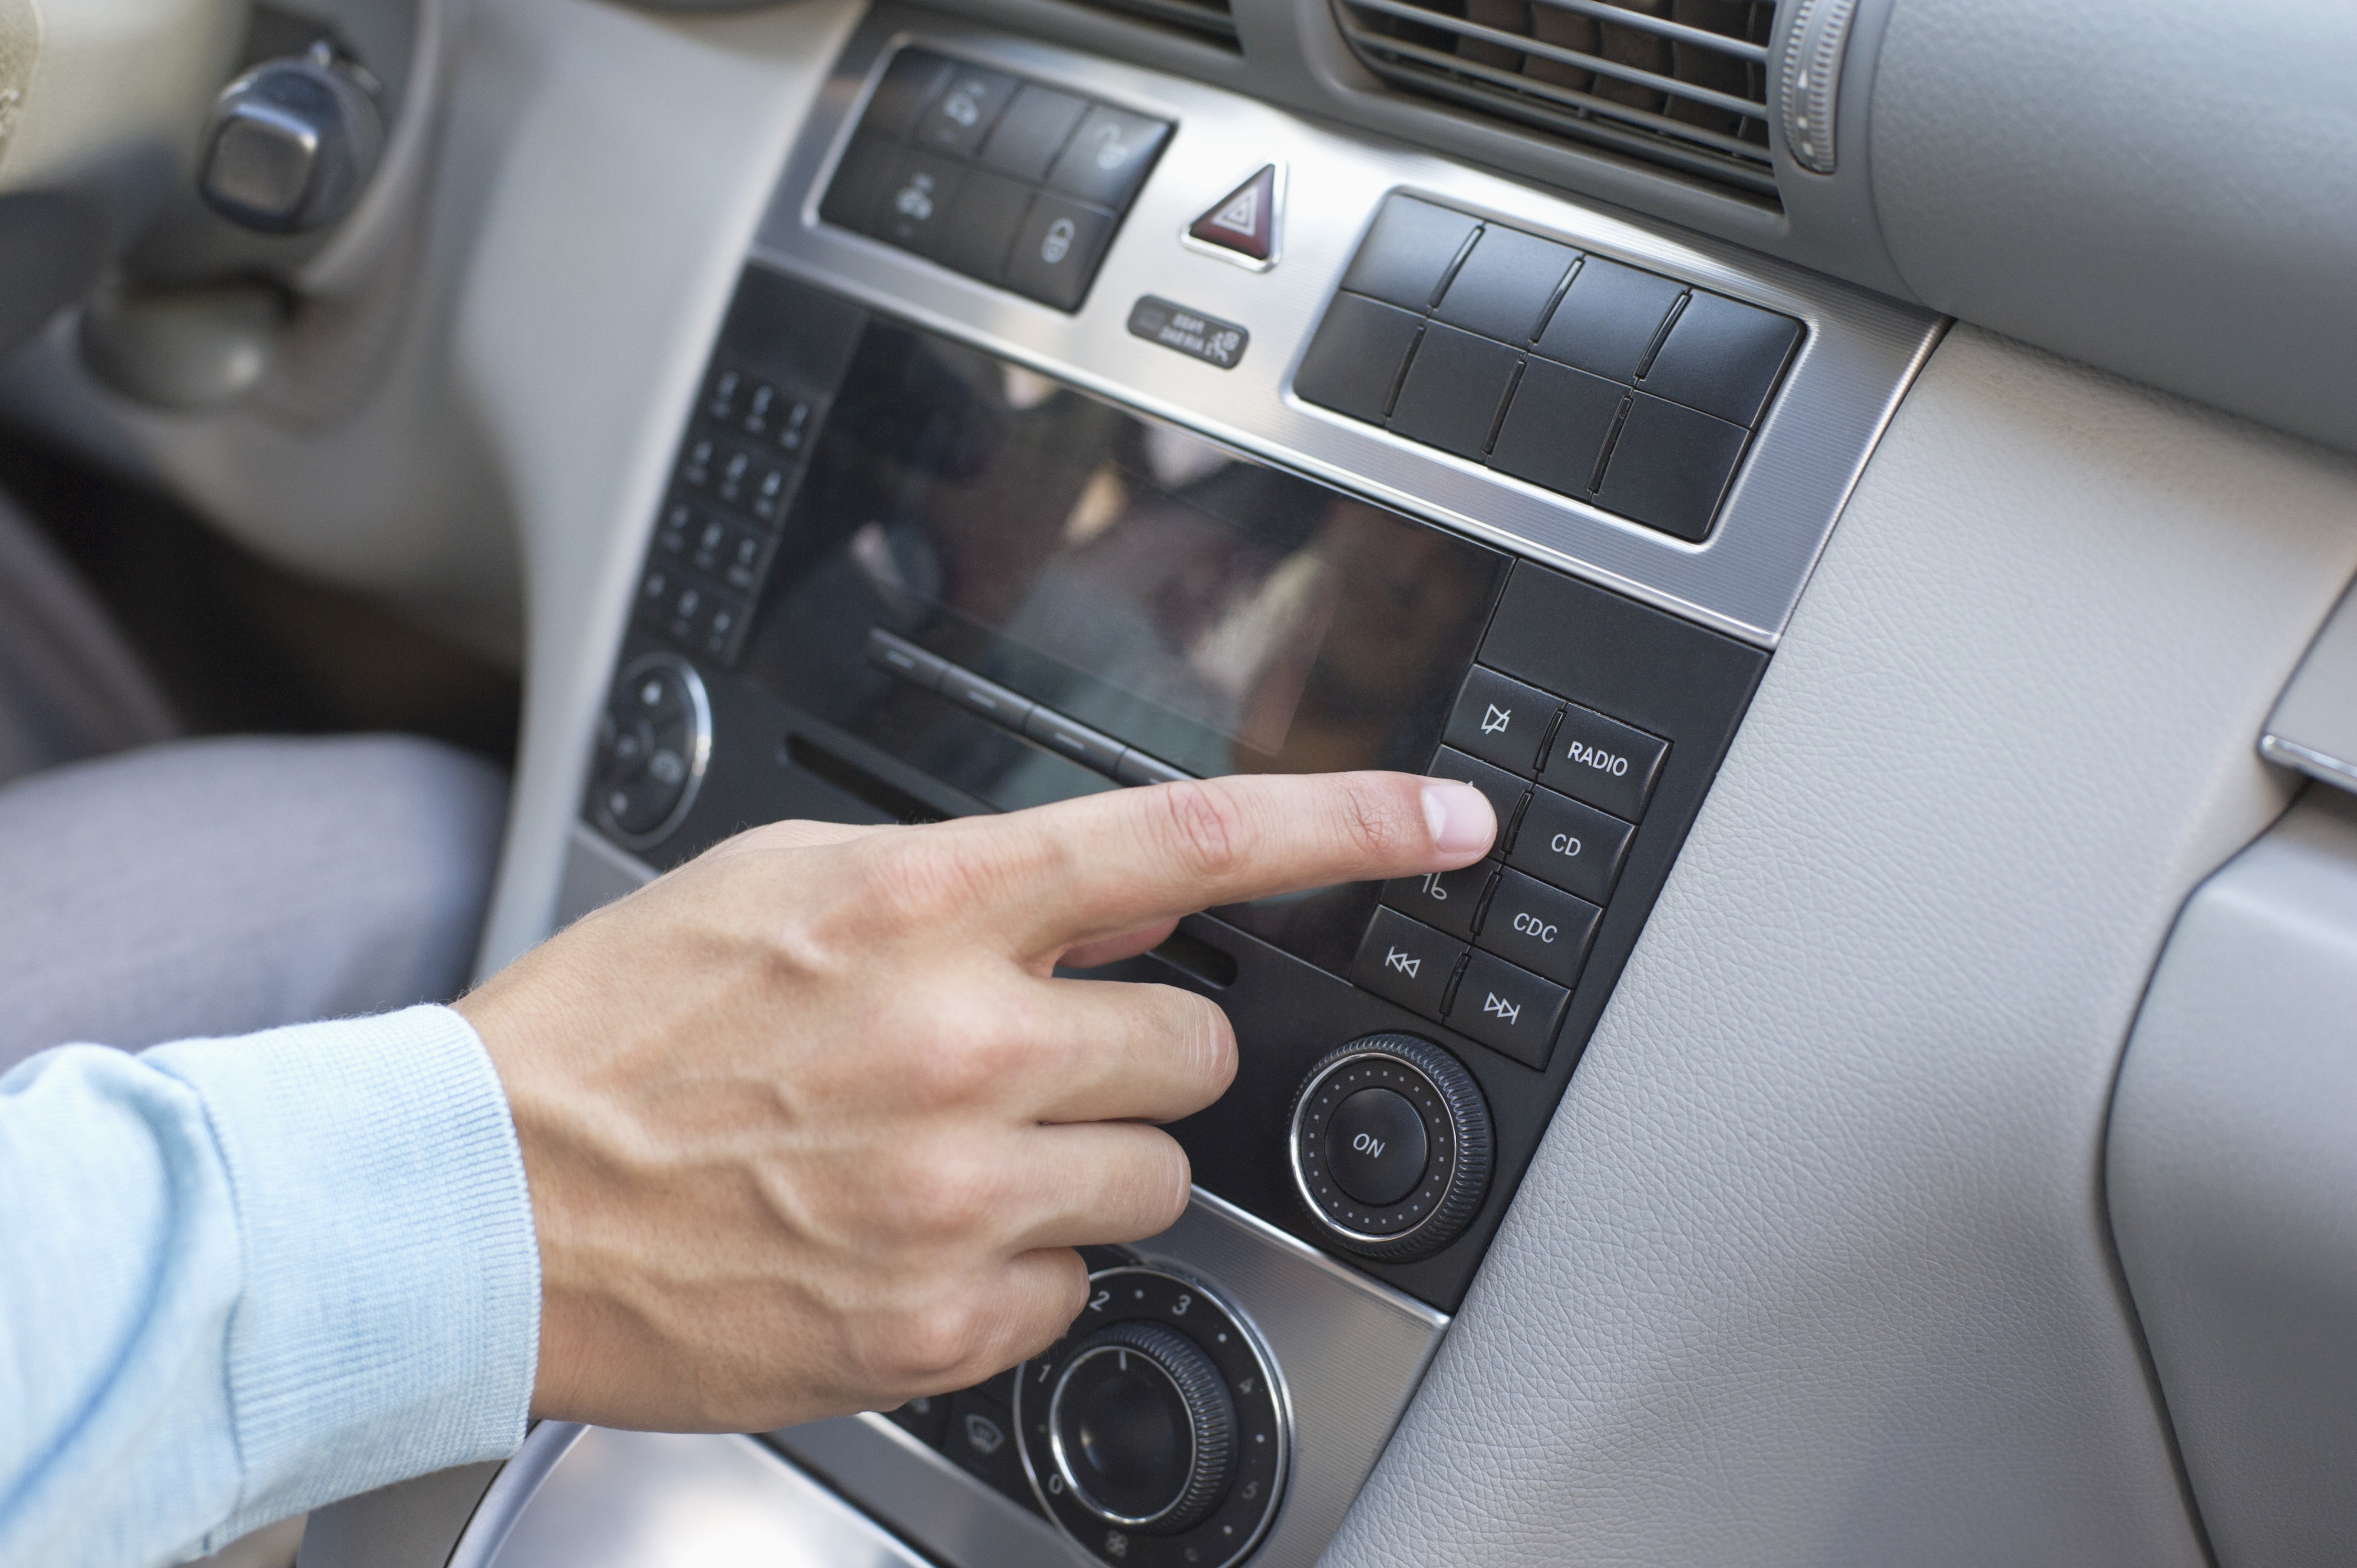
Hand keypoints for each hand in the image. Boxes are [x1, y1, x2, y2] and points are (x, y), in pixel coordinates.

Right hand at [455, 771, 1494, 1432]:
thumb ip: (968, 879)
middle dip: (1134, 1052)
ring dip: (1087, 1164)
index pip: (1192, 841)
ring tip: (951, 1153)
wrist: (489, 1199)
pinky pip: (1079, 1289)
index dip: (1349, 825)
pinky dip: (1019, 1267)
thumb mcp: (791, 880)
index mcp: (930, 909)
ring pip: (1159, 1179)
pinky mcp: (941, 1321)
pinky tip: (912, 1235)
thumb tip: (1107, 898)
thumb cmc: (621, 1028)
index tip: (1446, 823)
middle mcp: (966, 1046)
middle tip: (1021, 1059)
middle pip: (1195, 1044)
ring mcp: (960, 1195)